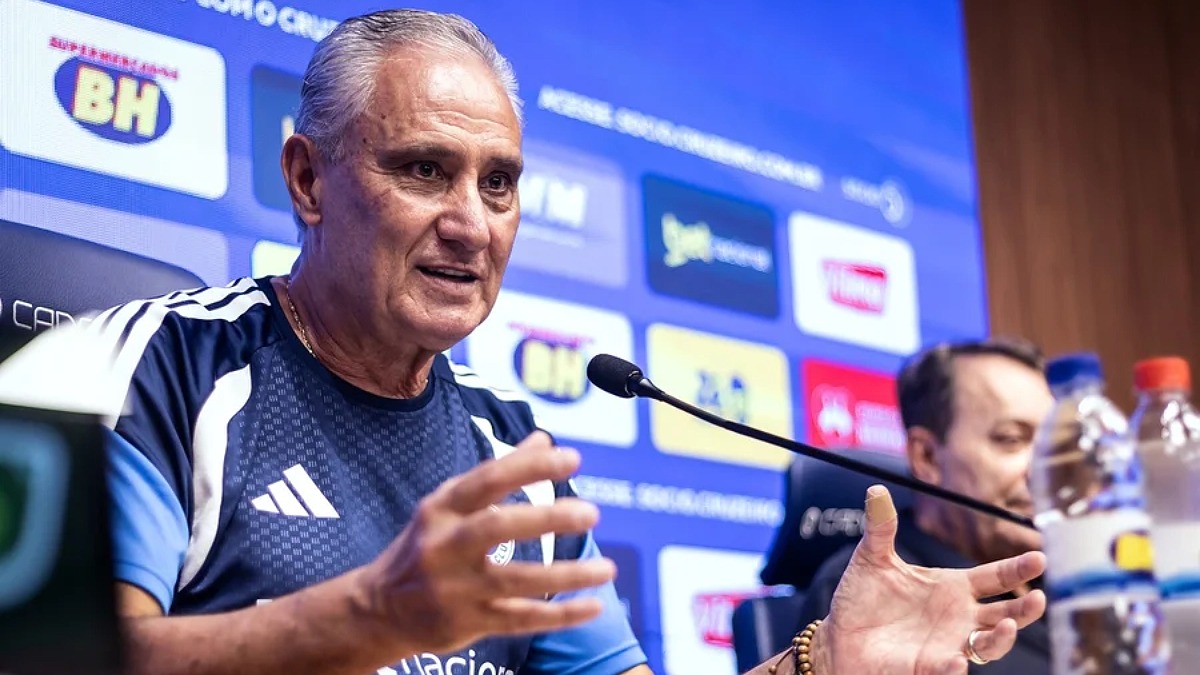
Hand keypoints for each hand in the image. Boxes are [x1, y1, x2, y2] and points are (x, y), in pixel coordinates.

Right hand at [359, 431, 613, 655]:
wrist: (377, 609)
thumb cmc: (426, 545)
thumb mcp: (450, 504)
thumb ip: (498, 473)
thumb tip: (543, 439)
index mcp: (442, 508)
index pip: (488, 479)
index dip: (531, 466)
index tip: (572, 458)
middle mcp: (445, 546)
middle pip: (498, 527)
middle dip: (547, 518)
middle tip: (591, 512)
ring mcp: (455, 588)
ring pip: (516, 579)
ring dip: (566, 575)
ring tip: (607, 568)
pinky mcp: (467, 622)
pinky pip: (521, 618)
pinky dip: (560, 615)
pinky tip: (593, 606)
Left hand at [815, 485, 1045, 674]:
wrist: (838, 635)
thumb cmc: (862, 598)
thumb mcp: (872, 558)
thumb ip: (881, 526)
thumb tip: (876, 488)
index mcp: (952, 587)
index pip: (995, 577)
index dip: (1018, 568)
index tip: (1039, 557)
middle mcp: (958, 617)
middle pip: (1005, 613)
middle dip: (1025, 609)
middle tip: (1040, 598)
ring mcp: (947, 643)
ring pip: (988, 646)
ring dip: (1001, 638)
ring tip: (1006, 625)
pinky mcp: (927, 666)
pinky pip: (949, 669)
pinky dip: (955, 667)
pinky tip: (957, 660)